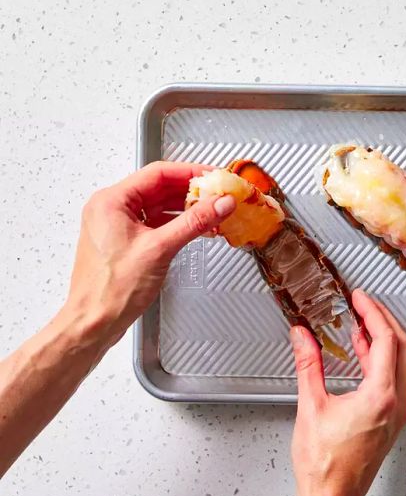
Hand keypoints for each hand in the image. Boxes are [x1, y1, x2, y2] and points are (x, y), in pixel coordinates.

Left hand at [65, 161, 236, 343]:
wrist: (94, 322)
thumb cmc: (111, 290)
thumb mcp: (160, 249)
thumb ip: (194, 222)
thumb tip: (219, 204)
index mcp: (111, 201)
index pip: (158, 173)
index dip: (190, 173)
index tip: (214, 177)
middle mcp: (111, 209)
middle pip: (160, 188)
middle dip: (191, 192)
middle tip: (218, 195)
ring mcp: (117, 226)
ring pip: (159, 206)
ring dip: (186, 209)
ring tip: (212, 212)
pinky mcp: (125, 242)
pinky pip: (156, 223)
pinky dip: (177, 224)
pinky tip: (196, 229)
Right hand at [290, 289, 405, 495]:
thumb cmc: (325, 466)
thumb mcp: (311, 407)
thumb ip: (308, 365)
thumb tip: (303, 337)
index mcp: (380, 397)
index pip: (386, 340)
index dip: (373, 312)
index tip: (360, 298)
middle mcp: (396, 404)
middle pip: (401, 346)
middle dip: (383, 319)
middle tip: (364, 303)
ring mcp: (397, 412)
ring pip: (401, 361)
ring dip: (384, 338)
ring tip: (362, 321)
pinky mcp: (391, 419)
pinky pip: (394, 378)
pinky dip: (380, 358)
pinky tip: (363, 351)